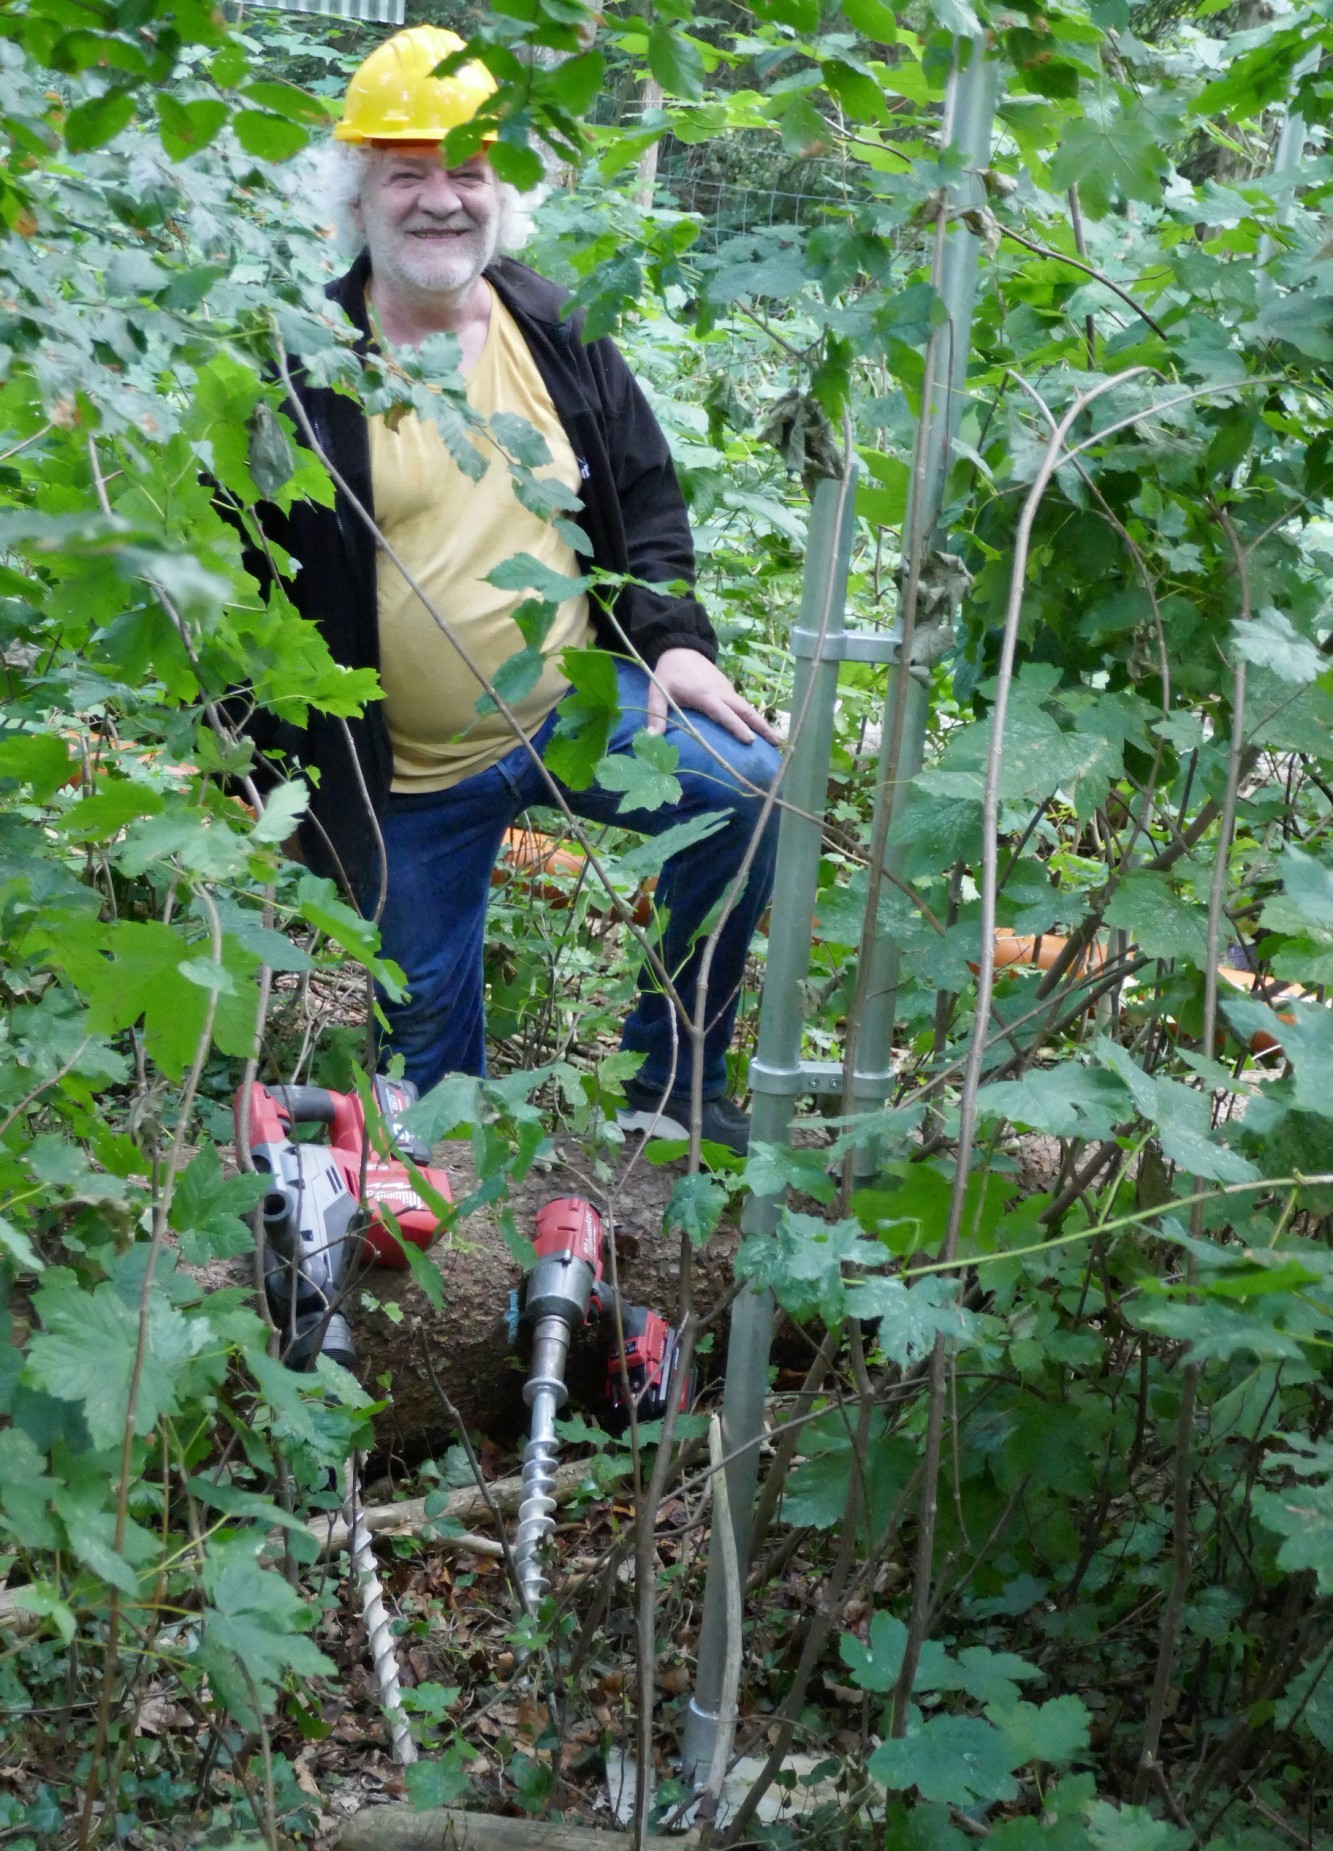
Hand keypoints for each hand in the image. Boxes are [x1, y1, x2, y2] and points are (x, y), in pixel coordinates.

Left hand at [645, 648, 781, 745]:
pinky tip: (760, 730)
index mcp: (706, 695)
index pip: (725, 713)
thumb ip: (656, 714)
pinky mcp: (728, 689)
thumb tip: (651, 738)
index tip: (750, 740)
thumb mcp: (658, 691)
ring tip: (777, 741)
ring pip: (748, 708)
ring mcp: (727, 690)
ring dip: (762, 723)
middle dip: (762, 726)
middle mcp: (722, 693)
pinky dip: (754, 717)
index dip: (736, 727)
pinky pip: (743, 705)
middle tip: (778, 743)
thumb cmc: (669, 673)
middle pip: (746, 711)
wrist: (681, 647)